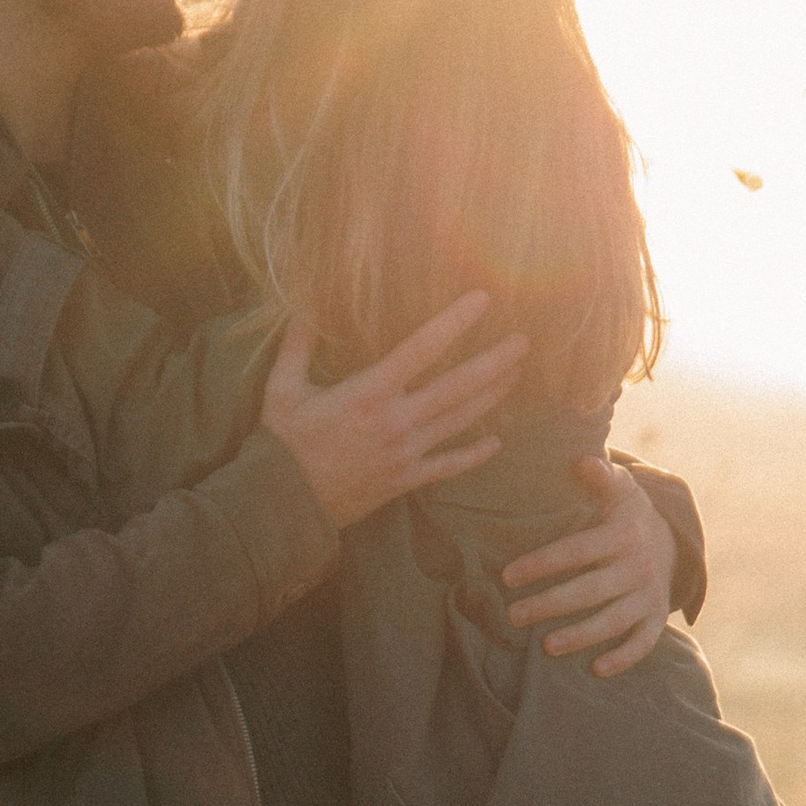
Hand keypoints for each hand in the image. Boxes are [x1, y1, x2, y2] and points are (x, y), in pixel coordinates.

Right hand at [260, 299, 524, 530]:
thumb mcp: (282, 387)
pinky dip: (473, 455)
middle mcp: (396, 420)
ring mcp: (405, 452)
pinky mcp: (404, 480)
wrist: (283, 505)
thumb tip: (303, 304)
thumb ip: (298, 344)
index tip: (481, 300)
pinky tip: (495, 444)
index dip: (454, 322)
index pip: (421, 349)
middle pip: (458, 386)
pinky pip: (448, 466)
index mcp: (369, 392)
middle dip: (494, 362)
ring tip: (516, 375)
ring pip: (460, 420)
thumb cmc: (281, 444)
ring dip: (492, 396)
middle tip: (524, 342)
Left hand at [502, 457, 677, 676]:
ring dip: (580, 636)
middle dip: (550, 605)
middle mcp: (638, 567)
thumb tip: (583, 460)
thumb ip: (601, 477)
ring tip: (546, 647)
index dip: (541, 563)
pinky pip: (643, 643)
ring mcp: (649, 595)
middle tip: (513, 616)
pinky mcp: (655, 618)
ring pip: (613, 621)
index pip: (576, 551)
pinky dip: (624, 658)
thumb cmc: (627, 516)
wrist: (673, 542)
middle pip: (589, 591)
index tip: (507, 577)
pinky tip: (596, 669)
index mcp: (623, 535)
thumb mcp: (619, 491)